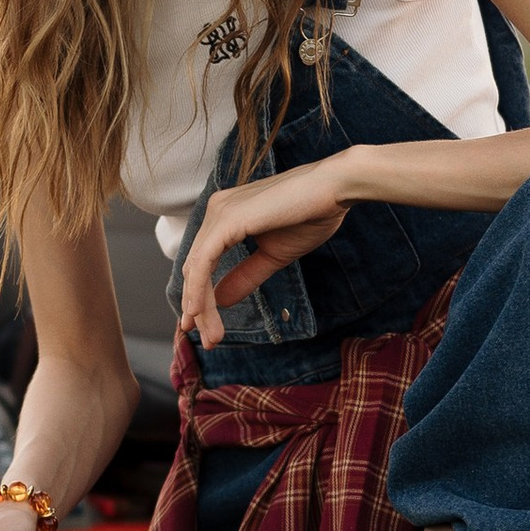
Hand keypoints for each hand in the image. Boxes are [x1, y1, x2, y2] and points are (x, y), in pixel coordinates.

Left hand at [177, 158, 352, 347]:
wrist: (333, 190)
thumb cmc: (310, 215)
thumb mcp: (273, 256)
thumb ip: (245, 276)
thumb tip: (220, 299)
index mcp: (225, 215)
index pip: (203, 262)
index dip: (201, 296)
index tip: (206, 326)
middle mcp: (216, 210)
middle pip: (195, 268)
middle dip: (199, 308)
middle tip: (209, 340)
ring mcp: (219, 213)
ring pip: (197, 268)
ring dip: (201, 306)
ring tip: (211, 336)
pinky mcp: (227, 220)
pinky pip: (204, 262)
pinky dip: (199, 289)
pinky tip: (200, 311)